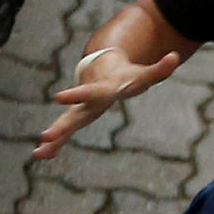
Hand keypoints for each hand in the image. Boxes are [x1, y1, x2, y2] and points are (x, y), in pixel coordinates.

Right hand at [35, 45, 184, 156]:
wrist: (104, 71)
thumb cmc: (127, 75)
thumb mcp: (144, 74)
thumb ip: (159, 69)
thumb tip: (176, 57)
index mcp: (101, 91)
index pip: (88, 93)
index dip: (75, 95)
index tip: (56, 98)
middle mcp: (86, 102)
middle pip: (73, 116)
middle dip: (60, 126)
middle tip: (45, 135)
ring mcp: (80, 111)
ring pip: (65, 126)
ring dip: (53, 140)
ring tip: (38, 154)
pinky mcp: (78, 119)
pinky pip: (65, 134)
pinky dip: (55, 146)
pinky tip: (42, 156)